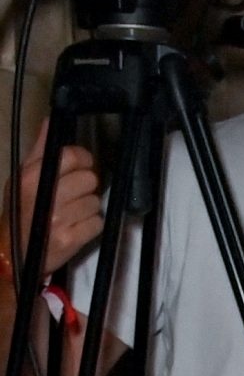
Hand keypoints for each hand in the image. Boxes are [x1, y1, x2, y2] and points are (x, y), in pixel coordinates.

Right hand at [5, 125, 101, 280]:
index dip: (84, 159)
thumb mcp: (21, 177)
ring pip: (95, 202)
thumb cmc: (19, 211)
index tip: (83, 164)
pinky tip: (77, 226)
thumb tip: (49, 122)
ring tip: (73, 212)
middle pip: (89, 179)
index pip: (71, 157)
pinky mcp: (71, 240)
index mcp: (33, 177)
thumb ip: (39, 151)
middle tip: (75, 193)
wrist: (13, 253)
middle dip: (86, 185)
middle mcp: (48, 196)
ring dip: (88, 207)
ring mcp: (60, 220)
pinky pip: (97, 224)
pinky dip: (91, 225)